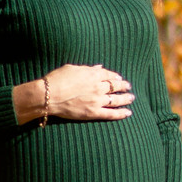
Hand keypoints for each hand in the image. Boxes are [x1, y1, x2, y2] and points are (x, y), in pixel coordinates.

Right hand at [18, 63, 134, 124]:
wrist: (49, 95)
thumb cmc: (57, 79)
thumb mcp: (72, 68)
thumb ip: (87, 68)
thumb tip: (98, 67)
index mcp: (93, 74)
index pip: (108, 74)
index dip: (115, 76)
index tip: (119, 78)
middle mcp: (98, 87)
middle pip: (115, 86)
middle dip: (123, 86)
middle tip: (128, 87)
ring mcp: (97, 100)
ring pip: (116, 99)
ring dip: (126, 98)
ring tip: (131, 98)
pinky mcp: (93, 113)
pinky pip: (111, 114)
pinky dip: (121, 114)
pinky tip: (128, 113)